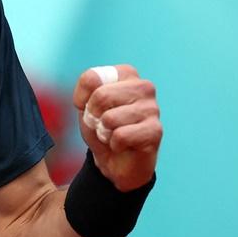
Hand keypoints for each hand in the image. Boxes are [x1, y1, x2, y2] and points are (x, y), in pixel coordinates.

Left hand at [73, 64, 161, 191]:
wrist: (114, 162)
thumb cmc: (101, 127)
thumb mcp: (85, 104)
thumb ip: (88, 88)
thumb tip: (99, 95)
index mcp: (126, 74)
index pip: (92, 78)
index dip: (81, 99)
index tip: (89, 108)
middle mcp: (143, 86)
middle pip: (101, 96)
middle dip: (93, 116)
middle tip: (102, 125)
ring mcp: (152, 108)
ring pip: (110, 118)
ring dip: (104, 132)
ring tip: (114, 134)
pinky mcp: (155, 130)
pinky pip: (121, 136)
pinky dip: (115, 144)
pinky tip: (124, 145)